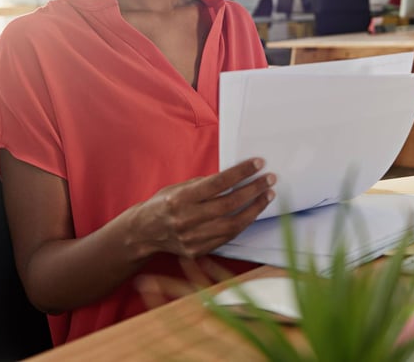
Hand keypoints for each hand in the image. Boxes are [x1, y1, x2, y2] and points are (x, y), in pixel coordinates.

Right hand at [128, 158, 275, 258]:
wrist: (144, 233)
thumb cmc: (163, 204)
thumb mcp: (179, 187)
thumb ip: (204, 184)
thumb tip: (235, 177)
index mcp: (180, 199)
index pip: (217, 183)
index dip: (241, 173)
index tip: (258, 164)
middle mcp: (186, 219)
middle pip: (229, 204)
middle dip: (253, 190)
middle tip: (269, 180)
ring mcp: (192, 238)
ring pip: (232, 224)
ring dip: (254, 208)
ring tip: (267, 196)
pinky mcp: (198, 250)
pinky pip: (227, 236)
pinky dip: (243, 223)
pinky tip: (253, 212)